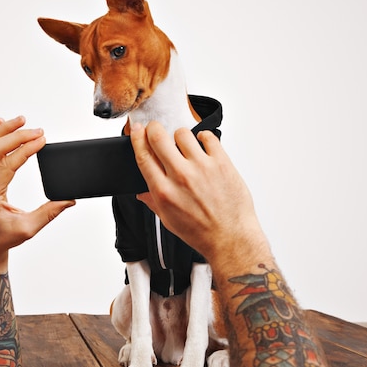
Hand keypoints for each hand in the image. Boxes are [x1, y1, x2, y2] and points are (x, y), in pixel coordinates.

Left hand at [0, 116, 74, 266]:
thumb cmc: (4, 238)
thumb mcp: (29, 228)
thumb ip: (50, 212)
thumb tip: (70, 199)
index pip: (8, 163)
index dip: (26, 149)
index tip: (42, 140)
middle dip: (17, 135)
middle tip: (39, 131)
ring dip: (4, 130)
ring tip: (22, 120)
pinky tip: (2, 123)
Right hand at [130, 121, 262, 262]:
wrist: (230, 238)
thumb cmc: (201, 232)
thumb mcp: (168, 221)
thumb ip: (153, 202)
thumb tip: (141, 192)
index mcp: (164, 191)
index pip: (143, 155)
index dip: (136, 137)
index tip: (136, 130)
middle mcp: (181, 177)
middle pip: (158, 137)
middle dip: (154, 128)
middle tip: (156, 130)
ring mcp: (202, 168)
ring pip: (182, 133)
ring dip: (180, 136)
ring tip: (184, 146)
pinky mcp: (221, 163)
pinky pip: (208, 137)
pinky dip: (203, 138)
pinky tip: (202, 146)